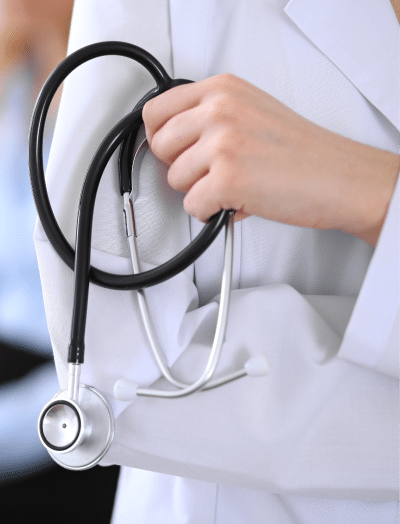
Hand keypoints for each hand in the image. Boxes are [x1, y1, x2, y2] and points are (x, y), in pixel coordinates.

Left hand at [143, 74, 398, 245]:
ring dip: (198, 191)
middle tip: (207, 174)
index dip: (159, 137)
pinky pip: (191, 206)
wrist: (338, 176)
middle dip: (179, 167)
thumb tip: (175, 138)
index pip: (156, 110)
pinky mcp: (227, 179)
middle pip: (159, 146)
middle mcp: (219, 110)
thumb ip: (211, 116)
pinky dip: (210, 213)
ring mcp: (222, 143)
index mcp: (222, 89)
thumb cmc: (301, 151)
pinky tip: (237, 203)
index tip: (172, 151)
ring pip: (174, 180)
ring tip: (232, 187)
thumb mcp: (252, 110)